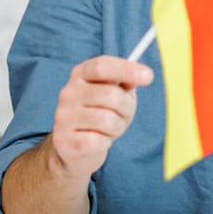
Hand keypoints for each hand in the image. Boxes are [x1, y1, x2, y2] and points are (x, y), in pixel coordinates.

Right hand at [49, 55, 153, 181]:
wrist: (75, 148)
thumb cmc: (100, 115)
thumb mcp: (115, 95)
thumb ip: (125, 83)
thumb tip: (140, 75)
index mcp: (80, 74)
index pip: (102, 66)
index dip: (126, 69)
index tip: (148, 76)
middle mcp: (68, 92)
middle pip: (111, 94)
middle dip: (127, 107)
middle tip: (125, 114)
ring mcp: (64, 117)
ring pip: (107, 120)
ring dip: (118, 127)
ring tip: (111, 129)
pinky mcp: (65, 141)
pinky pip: (98, 141)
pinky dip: (106, 142)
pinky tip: (99, 141)